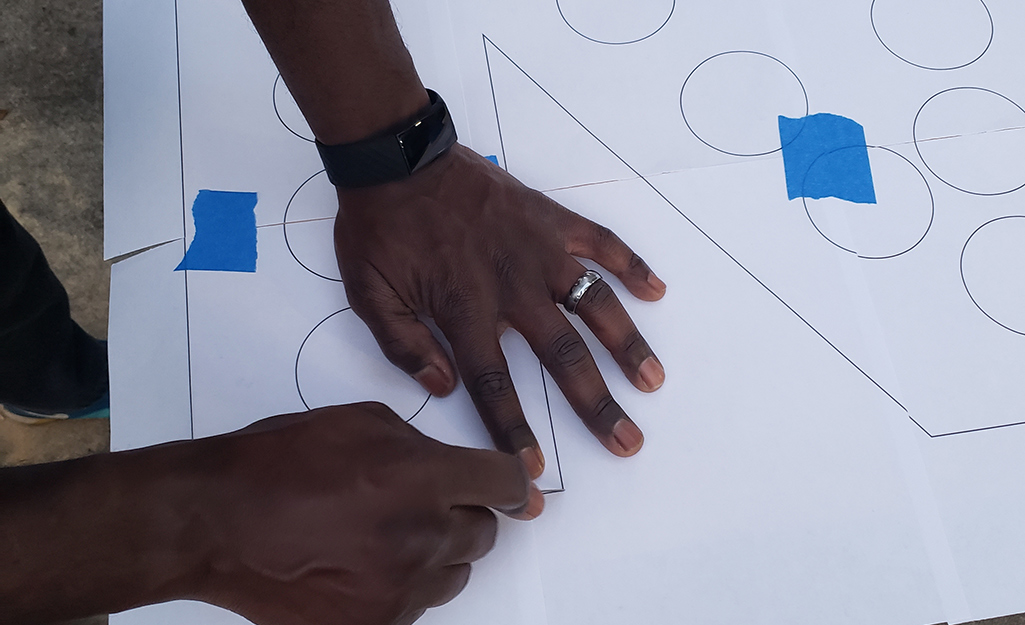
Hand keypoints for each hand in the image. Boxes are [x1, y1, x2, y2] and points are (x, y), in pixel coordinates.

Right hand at [0, 402, 537, 624]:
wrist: (216, 521)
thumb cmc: (278, 462)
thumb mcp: (359, 422)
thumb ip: (419, 445)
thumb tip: (450, 467)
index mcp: (423, 478)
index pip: (503, 483)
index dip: (511, 483)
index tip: (513, 489)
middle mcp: (422, 537)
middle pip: (483, 533)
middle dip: (465, 515)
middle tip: (426, 504)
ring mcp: (400, 589)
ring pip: (454, 574)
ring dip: (436, 553)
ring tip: (384, 535)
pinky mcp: (376, 624)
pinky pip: (415, 605)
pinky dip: (403, 586)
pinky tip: (363, 566)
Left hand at [334, 145, 666, 475]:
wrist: (396, 159)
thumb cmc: (380, 229)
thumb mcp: (369, 295)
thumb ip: (406, 346)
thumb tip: (443, 387)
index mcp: (465, 311)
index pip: (494, 386)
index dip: (514, 432)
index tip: (534, 472)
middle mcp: (512, 287)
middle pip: (563, 356)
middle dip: (596, 405)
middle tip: (628, 440)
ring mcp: (538, 251)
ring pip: (595, 304)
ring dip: (627, 343)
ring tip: (652, 378)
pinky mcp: (549, 219)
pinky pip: (601, 242)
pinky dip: (631, 264)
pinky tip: (656, 289)